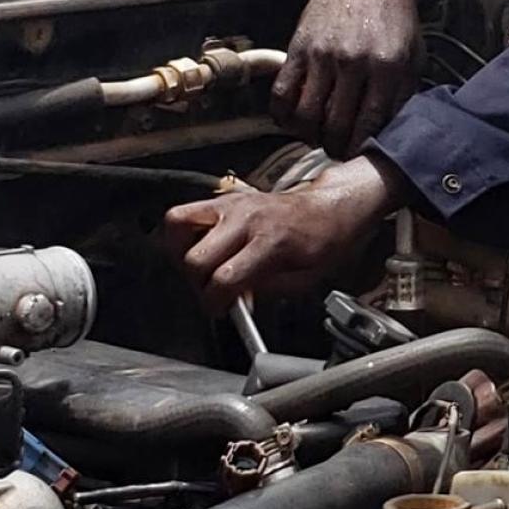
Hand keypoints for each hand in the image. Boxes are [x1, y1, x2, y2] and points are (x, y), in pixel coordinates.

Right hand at [164, 157, 396, 311]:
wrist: (331, 208)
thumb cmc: (323, 242)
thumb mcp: (306, 278)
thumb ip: (267, 291)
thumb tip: (236, 300)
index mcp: (272, 241)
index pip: (224, 277)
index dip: (214, 302)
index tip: (218, 309)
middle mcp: (247, 219)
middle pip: (194, 258)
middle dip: (198, 284)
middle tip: (214, 292)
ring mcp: (232, 205)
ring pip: (177, 227)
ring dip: (182, 254)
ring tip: (203, 268)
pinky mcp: (225, 199)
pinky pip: (183, 213)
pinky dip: (180, 233)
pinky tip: (199, 247)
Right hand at [271, 0, 420, 157]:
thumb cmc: (393, 13)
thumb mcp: (414, 51)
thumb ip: (405, 91)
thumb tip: (392, 131)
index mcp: (388, 67)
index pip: (371, 123)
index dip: (361, 147)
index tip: (358, 155)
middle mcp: (354, 63)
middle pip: (336, 125)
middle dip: (335, 148)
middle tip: (336, 151)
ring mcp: (323, 55)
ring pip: (307, 115)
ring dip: (309, 136)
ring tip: (316, 138)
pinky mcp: (299, 47)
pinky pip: (282, 93)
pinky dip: (283, 115)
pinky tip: (292, 120)